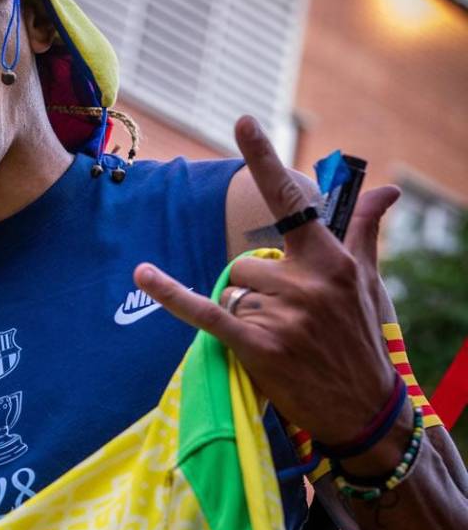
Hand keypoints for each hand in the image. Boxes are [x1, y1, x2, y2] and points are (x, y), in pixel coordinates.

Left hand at [133, 116, 402, 452]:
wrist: (363, 409)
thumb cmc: (361, 339)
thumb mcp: (367, 281)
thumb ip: (364, 230)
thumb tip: (387, 187)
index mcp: (330, 260)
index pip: (291, 201)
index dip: (264, 160)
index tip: (241, 121)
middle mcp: (306, 283)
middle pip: (244, 263)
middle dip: (255, 289)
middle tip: (288, 321)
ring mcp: (282, 316)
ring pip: (230, 291)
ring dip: (243, 313)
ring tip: (279, 340)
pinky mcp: (257, 346)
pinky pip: (204, 311)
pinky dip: (171, 294)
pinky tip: (142, 273)